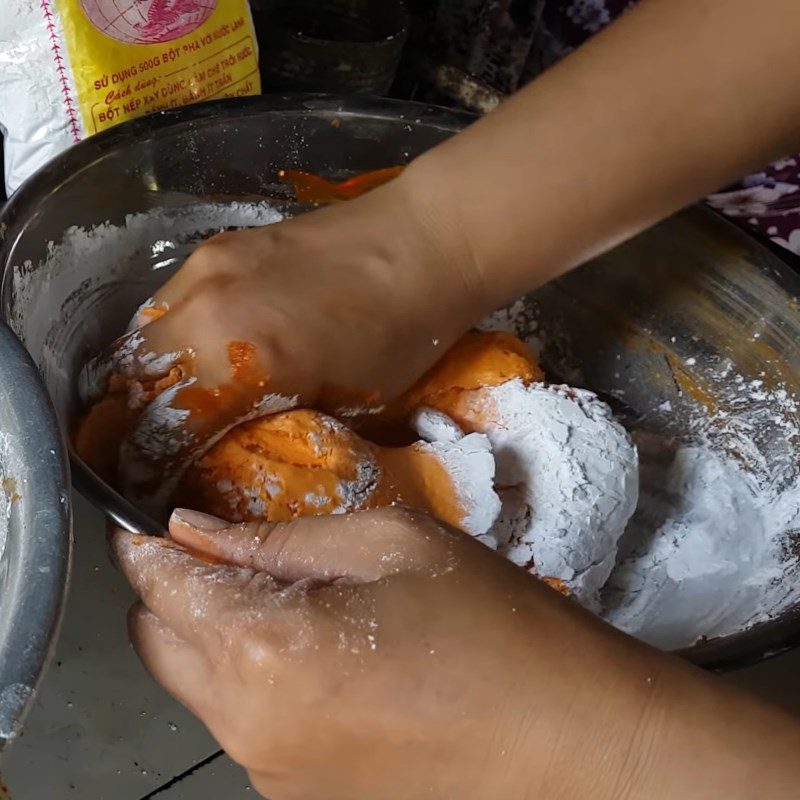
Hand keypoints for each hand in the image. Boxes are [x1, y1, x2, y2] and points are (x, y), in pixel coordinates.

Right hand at [83, 177, 481, 511]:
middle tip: (155, 450)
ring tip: (167, 406)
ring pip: (142, 338)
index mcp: (241, 362)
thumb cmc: (401, 335)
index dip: (149, 470)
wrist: (424, 243)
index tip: (155, 489)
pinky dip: (170, 338)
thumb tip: (236, 448)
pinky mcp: (215, 247)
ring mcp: (203, 270)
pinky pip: (167, 303)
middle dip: (134, 425)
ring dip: (145, 379)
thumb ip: (277, 427)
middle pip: (132, 382)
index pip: (161, 431)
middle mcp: (204, 311)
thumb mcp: (346, 405)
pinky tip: (195, 353)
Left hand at [112, 507, 799, 799]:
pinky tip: (313, 652)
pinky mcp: (296, 796)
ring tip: (286, 598)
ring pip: (192, 687)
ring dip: (213, 635)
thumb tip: (195, 531)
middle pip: (157, 643)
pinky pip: (240, 722)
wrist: (565, 734)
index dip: (147, 544)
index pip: (161, 587)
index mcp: (265, 649)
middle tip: (227, 550)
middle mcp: (244, 724)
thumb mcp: (390, 544)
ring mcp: (268, 772)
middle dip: (174, 591)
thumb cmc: (487, 619)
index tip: (147, 518)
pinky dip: (249, 677)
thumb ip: (278, 539)